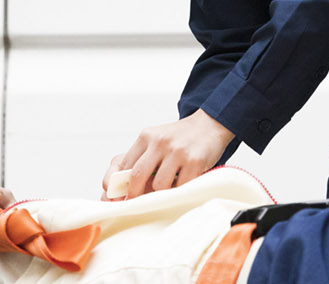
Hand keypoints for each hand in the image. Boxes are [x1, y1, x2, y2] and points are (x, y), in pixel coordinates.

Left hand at [101, 109, 234, 199]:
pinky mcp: (194, 161)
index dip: (118, 185)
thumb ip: (141, 158)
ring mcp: (177, 151)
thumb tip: (122, 186)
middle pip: (137, 176)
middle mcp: (160, 142)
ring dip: (162, 192)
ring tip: (169, 187)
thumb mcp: (157, 140)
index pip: (124, 165)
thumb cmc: (180, 138)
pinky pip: (181, 187)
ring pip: (159, 185)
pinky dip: (180, 190)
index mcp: (146, 137)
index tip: (120, 197)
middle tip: (137, 203)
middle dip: (135, 194)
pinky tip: (183, 183)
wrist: (210, 124)